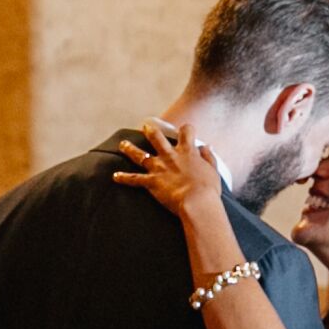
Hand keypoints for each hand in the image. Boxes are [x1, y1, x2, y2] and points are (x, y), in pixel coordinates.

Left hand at [116, 118, 231, 222]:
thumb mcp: (213, 170)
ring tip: (123, 144)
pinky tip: (115, 176)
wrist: (197, 202)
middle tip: (146, 126)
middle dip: (151, 131)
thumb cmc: (208, 189)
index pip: (186, 132)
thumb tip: (207, 147)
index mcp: (187, 151)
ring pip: (140, 155)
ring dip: (130, 148)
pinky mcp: (152, 182)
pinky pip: (134, 179)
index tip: (186, 130)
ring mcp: (159, 168)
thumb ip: (209, 157)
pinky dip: (124, 178)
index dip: (186, 129)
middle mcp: (170, 156)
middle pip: (157, 138)